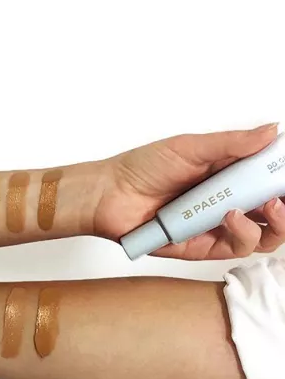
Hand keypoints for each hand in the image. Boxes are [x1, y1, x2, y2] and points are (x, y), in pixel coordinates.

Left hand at [94, 123, 284, 259]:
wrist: (109, 194)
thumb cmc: (143, 168)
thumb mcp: (191, 147)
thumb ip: (232, 144)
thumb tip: (272, 130)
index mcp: (229, 174)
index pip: (269, 179)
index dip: (283, 180)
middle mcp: (229, 201)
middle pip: (276, 213)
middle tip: (283, 198)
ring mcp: (218, 226)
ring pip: (264, 235)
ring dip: (274, 223)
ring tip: (266, 206)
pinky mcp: (204, 247)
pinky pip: (236, 248)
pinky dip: (243, 233)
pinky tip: (231, 217)